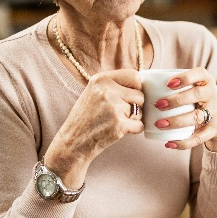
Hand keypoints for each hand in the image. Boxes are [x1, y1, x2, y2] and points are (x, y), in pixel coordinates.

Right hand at [43, 69, 145, 186]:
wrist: (73, 141)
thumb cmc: (86, 117)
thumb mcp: (95, 92)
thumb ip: (115, 85)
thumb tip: (143, 83)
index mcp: (101, 79)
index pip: (134, 75)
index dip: (137, 87)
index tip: (130, 96)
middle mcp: (107, 90)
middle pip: (140, 94)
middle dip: (136, 105)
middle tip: (121, 113)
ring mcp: (113, 107)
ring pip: (140, 110)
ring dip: (134, 118)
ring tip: (116, 121)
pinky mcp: (119, 124)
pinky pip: (140, 125)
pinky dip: (134, 130)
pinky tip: (120, 130)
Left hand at [151, 67, 216, 151]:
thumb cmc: (199, 101)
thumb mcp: (195, 89)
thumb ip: (177, 86)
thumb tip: (141, 82)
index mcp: (206, 82)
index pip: (200, 74)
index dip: (185, 78)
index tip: (168, 84)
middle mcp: (213, 95)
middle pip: (197, 95)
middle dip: (176, 100)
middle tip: (158, 104)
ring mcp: (216, 113)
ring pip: (196, 117)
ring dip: (176, 121)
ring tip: (158, 124)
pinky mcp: (215, 130)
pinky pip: (199, 138)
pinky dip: (183, 142)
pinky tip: (169, 143)